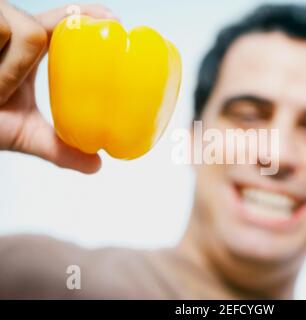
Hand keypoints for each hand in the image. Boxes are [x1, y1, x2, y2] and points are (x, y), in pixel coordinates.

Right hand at [0, 1, 116, 172]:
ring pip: (22, 35)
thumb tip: (97, 166)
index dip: (87, 15)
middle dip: (19, 68)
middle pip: (36, 31)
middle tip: (0, 95)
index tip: (113, 20)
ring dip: (5, 74)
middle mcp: (9, 28)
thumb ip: (58, 148)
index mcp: (28, 47)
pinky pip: (2, 33)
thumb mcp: (23, 133)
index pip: (61, 23)